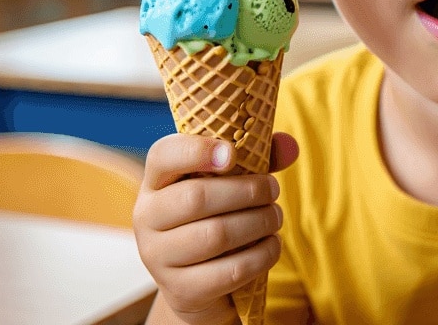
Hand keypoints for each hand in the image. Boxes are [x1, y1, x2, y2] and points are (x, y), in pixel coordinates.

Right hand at [135, 132, 299, 324]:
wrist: (197, 282)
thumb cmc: (215, 217)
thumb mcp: (228, 184)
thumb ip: (257, 160)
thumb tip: (291, 146)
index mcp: (155, 181)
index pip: (164, 155)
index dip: (197, 150)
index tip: (233, 154)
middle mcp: (146, 217)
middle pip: (196, 197)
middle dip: (247, 191)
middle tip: (273, 190)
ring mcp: (158, 257)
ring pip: (215, 235)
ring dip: (258, 222)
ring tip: (275, 217)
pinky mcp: (181, 289)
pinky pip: (230, 271)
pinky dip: (261, 255)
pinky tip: (272, 244)